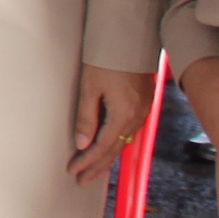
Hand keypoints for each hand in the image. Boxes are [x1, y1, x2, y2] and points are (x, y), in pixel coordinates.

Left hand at [68, 62, 158, 182]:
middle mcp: (137, 115)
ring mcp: (143, 109)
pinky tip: (112, 147)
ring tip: (95, 171)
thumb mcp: (90, 87)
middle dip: (98, 166)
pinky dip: (118, 142)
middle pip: (116, 148)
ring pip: (125, 140)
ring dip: (109, 157)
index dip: (88, 161)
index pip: (103, 146)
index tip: (74, 171)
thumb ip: (86, 117)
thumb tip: (82, 144)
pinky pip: (131, 130)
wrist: (129, 36)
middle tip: (83, 181)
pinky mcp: (144, 102)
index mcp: (123, 113)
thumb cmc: (106, 57)